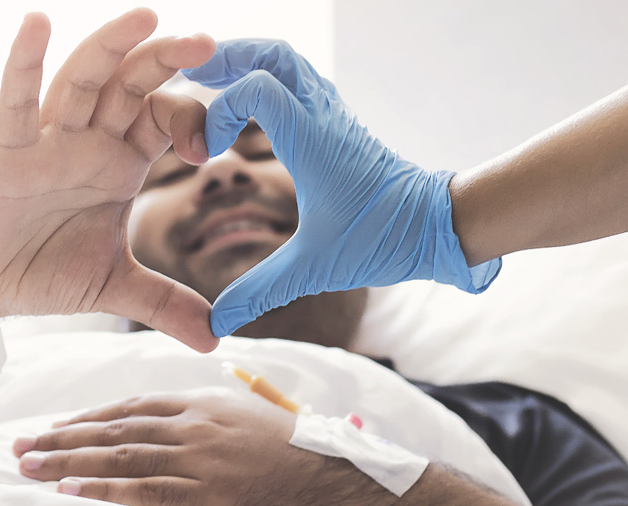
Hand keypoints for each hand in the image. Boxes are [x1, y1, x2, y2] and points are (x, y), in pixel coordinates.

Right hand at [0, 10, 217, 351]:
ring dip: (111, 48)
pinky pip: (15, 106)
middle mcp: (88, 144)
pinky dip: (22, 66)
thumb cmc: (42, 270)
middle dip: (166, 62)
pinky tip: (37, 25)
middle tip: (207, 42)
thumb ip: (165, 304)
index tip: (216, 141)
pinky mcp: (6, 156)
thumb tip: (215, 338)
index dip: (192, 118)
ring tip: (146, 16)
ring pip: (82, 83)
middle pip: (131, 87)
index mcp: (120, 165)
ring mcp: (47, 144)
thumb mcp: (115, 287)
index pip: (163, 121)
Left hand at [13, 389, 396, 505]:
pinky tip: (68, 490)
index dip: (92, 417)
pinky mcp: (205, 492)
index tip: (61, 424)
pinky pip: (142, 489)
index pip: (134, 406)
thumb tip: (193, 421)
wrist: (338, 479)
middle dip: (65, 436)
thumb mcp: (257, 419)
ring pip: (119, 456)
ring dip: (68, 460)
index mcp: (206, 402)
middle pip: (115, 429)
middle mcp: (194, 423)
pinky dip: (101, 489)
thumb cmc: (302, 452)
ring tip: (28, 465)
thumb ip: (219, 416)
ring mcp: (198, 456)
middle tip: (23, 443)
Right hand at [182, 40, 501, 336]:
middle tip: (194, 76)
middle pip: (274, 54)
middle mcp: (323, 116)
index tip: (208, 151)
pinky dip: (270, 80)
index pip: (256, 87)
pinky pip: (302, 82)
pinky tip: (253, 106)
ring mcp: (334, 115)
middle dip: (230, 57)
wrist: (438, 226)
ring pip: (290, 62)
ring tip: (213, 80)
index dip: (219, 109)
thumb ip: (259, 292)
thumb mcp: (313, 268)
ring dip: (251, 63)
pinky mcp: (340, 124)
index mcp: (312, 140)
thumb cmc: (382, 239)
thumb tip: (216, 325)